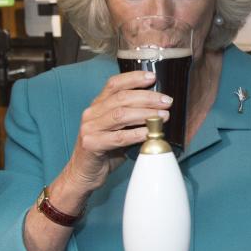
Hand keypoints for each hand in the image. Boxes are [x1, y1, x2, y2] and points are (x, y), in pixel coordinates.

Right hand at [61, 70, 171, 197]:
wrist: (84, 174)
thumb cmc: (106, 150)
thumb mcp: (118, 129)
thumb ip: (131, 117)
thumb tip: (159, 108)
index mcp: (98, 105)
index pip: (114, 84)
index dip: (133, 78)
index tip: (152, 77)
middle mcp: (91, 113)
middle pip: (121, 98)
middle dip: (147, 97)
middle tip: (166, 101)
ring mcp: (90, 128)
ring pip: (120, 115)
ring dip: (145, 114)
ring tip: (163, 116)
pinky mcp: (91, 144)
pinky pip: (118, 137)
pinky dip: (137, 134)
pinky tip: (150, 133)